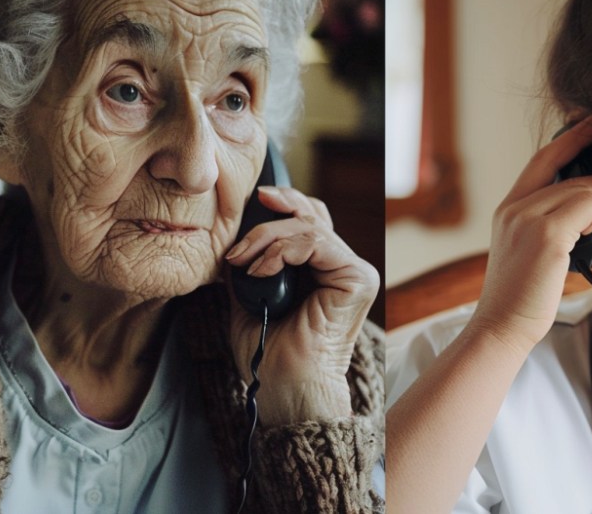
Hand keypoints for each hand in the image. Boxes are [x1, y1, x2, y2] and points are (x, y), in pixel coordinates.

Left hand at [225, 186, 378, 424]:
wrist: (286, 390)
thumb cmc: (270, 356)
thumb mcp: (249, 298)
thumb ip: (249, 265)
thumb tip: (234, 238)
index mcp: (323, 271)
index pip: (309, 220)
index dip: (284, 204)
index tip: (255, 200)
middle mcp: (342, 268)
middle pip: (311, 215)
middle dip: (269, 219)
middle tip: (239, 244)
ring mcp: (354, 272)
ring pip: (310, 225)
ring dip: (268, 238)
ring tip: (243, 263)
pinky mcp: (357, 279)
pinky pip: (317, 242)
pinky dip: (282, 250)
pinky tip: (261, 271)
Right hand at [471, 114, 591, 353]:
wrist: (503, 326)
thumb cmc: (524, 296)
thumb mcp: (531, 250)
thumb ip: (550, 222)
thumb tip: (590, 203)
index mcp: (508, 208)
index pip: (541, 159)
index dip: (570, 138)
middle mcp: (514, 207)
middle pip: (566, 168)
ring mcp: (527, 218)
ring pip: (583, 189)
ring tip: (589, 241)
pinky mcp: (547, 235)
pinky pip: (588, 206)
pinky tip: (588, 245)